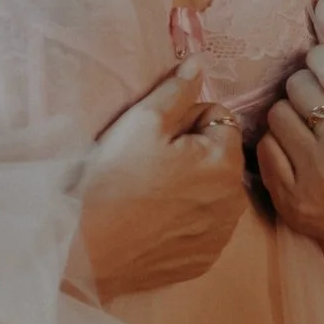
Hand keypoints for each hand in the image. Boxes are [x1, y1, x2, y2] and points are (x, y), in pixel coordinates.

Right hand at [79, 62, 250, 300]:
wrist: (88, 251)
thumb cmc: (114, 179)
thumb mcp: (142, 122)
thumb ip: (177, 90)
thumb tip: (200, 62)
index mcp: (225, 161)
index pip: (218, 116)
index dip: (186, 119)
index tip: (157, 136)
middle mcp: (234, 200)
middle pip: (219, 156)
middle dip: (193, 153)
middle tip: (150, 164)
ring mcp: (220, 235)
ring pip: (212, 193)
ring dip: (192, 187)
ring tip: (151, 195)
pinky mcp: (203, 260)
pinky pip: (203, 228)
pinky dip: (185, 221)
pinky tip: (155, 223)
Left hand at [255, 0, 323, 259]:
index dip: (323, 61)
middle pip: (298, 85)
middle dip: (306, 88)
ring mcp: (318, 179)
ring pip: (276, 113)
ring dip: (288, 114)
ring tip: (310, 129)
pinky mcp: (290, 200)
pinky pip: (264, 146)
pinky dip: (276, 144)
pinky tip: (297, 154)